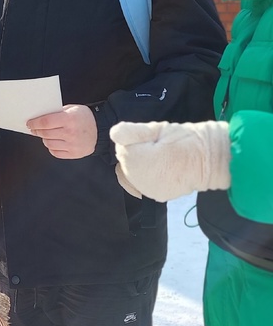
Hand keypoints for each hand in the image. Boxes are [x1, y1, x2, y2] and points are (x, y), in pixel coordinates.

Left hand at [27, 104, 96, 158]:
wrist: (101, 130)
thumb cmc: (85, 118)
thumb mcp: (72, 109)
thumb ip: (57, 112)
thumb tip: (40, 117)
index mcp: (70, 119)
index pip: (45, 122)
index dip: (34, 123)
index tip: (30, 123)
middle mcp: (70, 133)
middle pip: (45, 133)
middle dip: (37, 130)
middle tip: (35, 128)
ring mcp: (72, 145)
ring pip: (48, 143)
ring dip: (44, 138)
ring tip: (47, 134)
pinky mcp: (74, 154)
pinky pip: (55, 152)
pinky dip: (51, 147)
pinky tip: (55, 141)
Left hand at [111, 119, 230, 202]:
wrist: (211, 160)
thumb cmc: (186, 140)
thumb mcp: (158, 129)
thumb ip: (132, 132)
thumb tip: (113, 133)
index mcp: (135, 162)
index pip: (121, 146)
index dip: (136, 139)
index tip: (153, 137)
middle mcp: (138, 180)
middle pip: (127, 162)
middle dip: (139, 153)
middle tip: (160, 146)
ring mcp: (147, 190)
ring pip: (135, 173)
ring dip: (144, 164)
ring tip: (164, 157)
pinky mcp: (157, 196)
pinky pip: (145, 182)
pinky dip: (152, 175)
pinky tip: (166, 168)